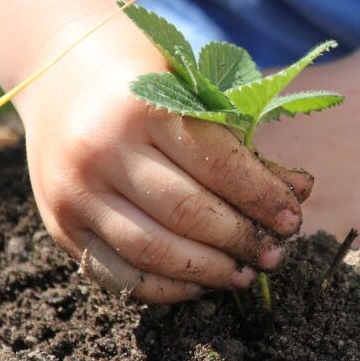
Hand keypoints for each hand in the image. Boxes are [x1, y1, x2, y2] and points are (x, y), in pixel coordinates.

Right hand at [15, 19, 311, 302]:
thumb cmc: (146, 79)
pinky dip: (165, 288)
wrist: (60, 72)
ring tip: (244, 274)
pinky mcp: (60, 225)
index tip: (291, 219)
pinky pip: (118, 275)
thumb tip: (299, 193)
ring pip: (153, 250)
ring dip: (209, 271)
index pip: (217, 164)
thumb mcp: (195, 94)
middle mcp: (101, 150)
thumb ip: (242, 145)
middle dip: (241, 239)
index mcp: (142, 107)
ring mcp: (75, 191)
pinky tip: (199, 283)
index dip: (261, 197)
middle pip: (187, 212)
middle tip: (274, 254)